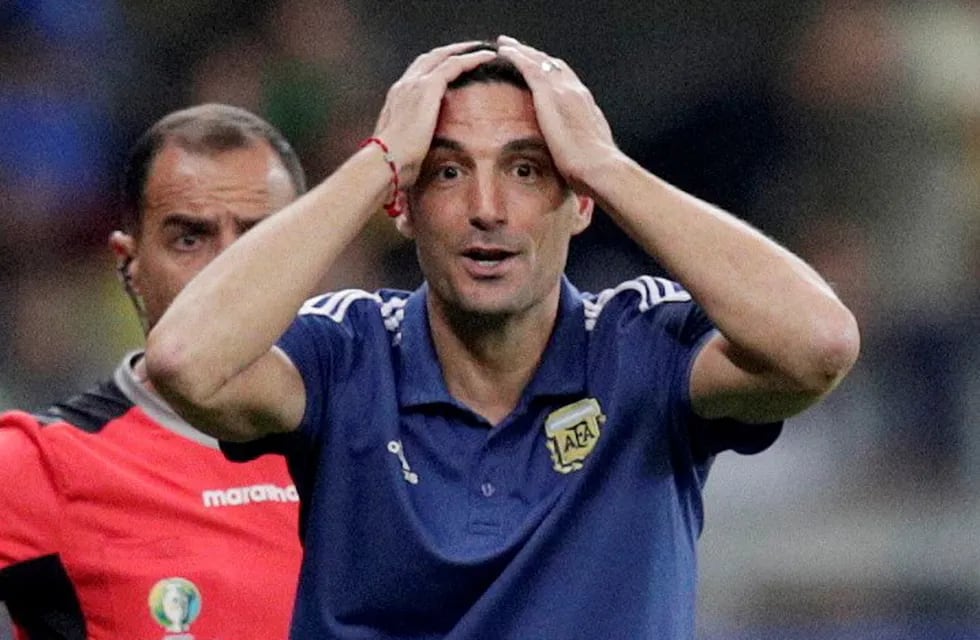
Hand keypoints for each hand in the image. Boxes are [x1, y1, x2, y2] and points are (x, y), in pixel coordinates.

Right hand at [374, 41, 495, 186]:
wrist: (385, 162)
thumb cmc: (393, 164)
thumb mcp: (402, 149)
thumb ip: (411, 143)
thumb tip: (418, 158)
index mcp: (397, 99)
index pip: (418, 73)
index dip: (436, 66)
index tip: (452, 65)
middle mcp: (404, 85)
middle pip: (431, 58)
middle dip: (451, 51)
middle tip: (471, 49)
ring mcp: (414, 84)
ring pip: (444, 56)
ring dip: (465, 50)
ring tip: (485, 50)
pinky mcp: (427, 88)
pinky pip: (455, 64)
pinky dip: (472, 58)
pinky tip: (489, 57)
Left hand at [496, 35, 617, 193]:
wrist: (598, 167)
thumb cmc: (594, 170)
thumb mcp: (587, 153)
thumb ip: (580, 146)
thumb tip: (576, 155)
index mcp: (585, 105)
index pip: (568, 81)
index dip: (554, 72)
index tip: (542, 68)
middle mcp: (576, 91)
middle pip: (554, 65)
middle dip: (538, 56)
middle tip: (521, 49)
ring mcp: (563, 90)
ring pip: (540, 61)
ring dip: (523, 51)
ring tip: (506, 45)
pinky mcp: (548, 94)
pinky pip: (528, 66)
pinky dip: (516, 56)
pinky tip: (504, 51)